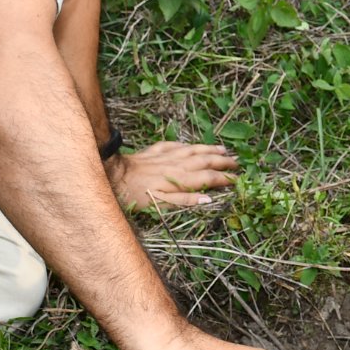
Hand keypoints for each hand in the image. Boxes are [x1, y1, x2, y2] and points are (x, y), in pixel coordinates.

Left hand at [107, 141, 239, 210]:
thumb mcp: (160, 205)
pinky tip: (192, 145)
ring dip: (210, 149)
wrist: (112, 176)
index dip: (224, 179)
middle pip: (205, 161)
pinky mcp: (155, 151)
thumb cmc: (134, 195)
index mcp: (181, 179)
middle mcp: (177, 164)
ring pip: (194, 150)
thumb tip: (209, 199)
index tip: (237, 180)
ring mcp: (167, 155)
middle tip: (237, 162)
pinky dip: (187, 145)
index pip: (209, 178)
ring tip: (224, 149)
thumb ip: (185, 201)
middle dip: (223, 162)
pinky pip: (175, 145)